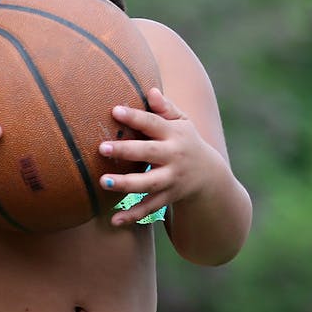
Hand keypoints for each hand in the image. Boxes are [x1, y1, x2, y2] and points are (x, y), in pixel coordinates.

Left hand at [97, 87, 229, 225]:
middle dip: (126, 151)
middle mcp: (174, 157)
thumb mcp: (182, 123)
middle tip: (101, 148)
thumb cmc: (185, 142)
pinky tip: (114, 220)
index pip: (153, 123)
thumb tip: (150, 91)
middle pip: (148, 153)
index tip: (114, 110)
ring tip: (103, 181)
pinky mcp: (168, 197)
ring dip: (126, 184)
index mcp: (175, 134)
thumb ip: (166, 108)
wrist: (210, 176)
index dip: (135, 117)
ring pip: (148, 184)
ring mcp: (171, 179)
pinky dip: (132, 215)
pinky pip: (149, 208)